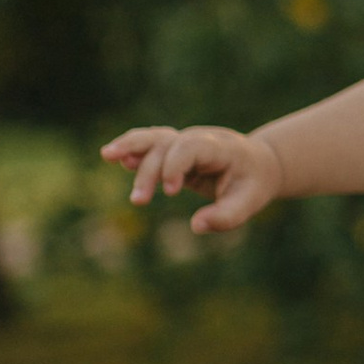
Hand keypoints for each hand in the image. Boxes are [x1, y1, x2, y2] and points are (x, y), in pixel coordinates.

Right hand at [100, 122, 287, 233]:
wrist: (257, 165)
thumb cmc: (252, 184)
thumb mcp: (248, 203)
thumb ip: (226, 217)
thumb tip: (196, 226)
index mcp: (220, 148)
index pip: (190, 147)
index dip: (175, 165)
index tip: (170, 192)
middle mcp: (199, 139)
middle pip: (167, 144)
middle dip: (149, 170)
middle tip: (138, 201)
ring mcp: (185, 141)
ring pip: (154, 137)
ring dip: (131, 146)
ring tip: (106, 155)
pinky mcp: (174, 149)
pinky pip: (151, 144)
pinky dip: (133, 148)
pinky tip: (113, 156)